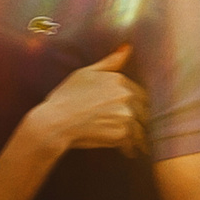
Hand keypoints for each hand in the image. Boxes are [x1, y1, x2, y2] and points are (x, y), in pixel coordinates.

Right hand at [28, 45, 147, 158]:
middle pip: (144, 111)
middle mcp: (126, 97)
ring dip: (139, 136)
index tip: (132, 114)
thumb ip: (110, 62)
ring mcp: (125, 116)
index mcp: (120, 81)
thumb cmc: (67, 96)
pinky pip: (133, 142)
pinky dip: (131, 148)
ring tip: (137, 144)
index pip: (140, 95)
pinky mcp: (121, 135)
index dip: (136, 106)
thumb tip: (128, 47)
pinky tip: (127, 152)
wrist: (55, 121)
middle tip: (139, 130)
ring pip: (140, 128)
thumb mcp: (85, 73)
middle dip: (141, 121)